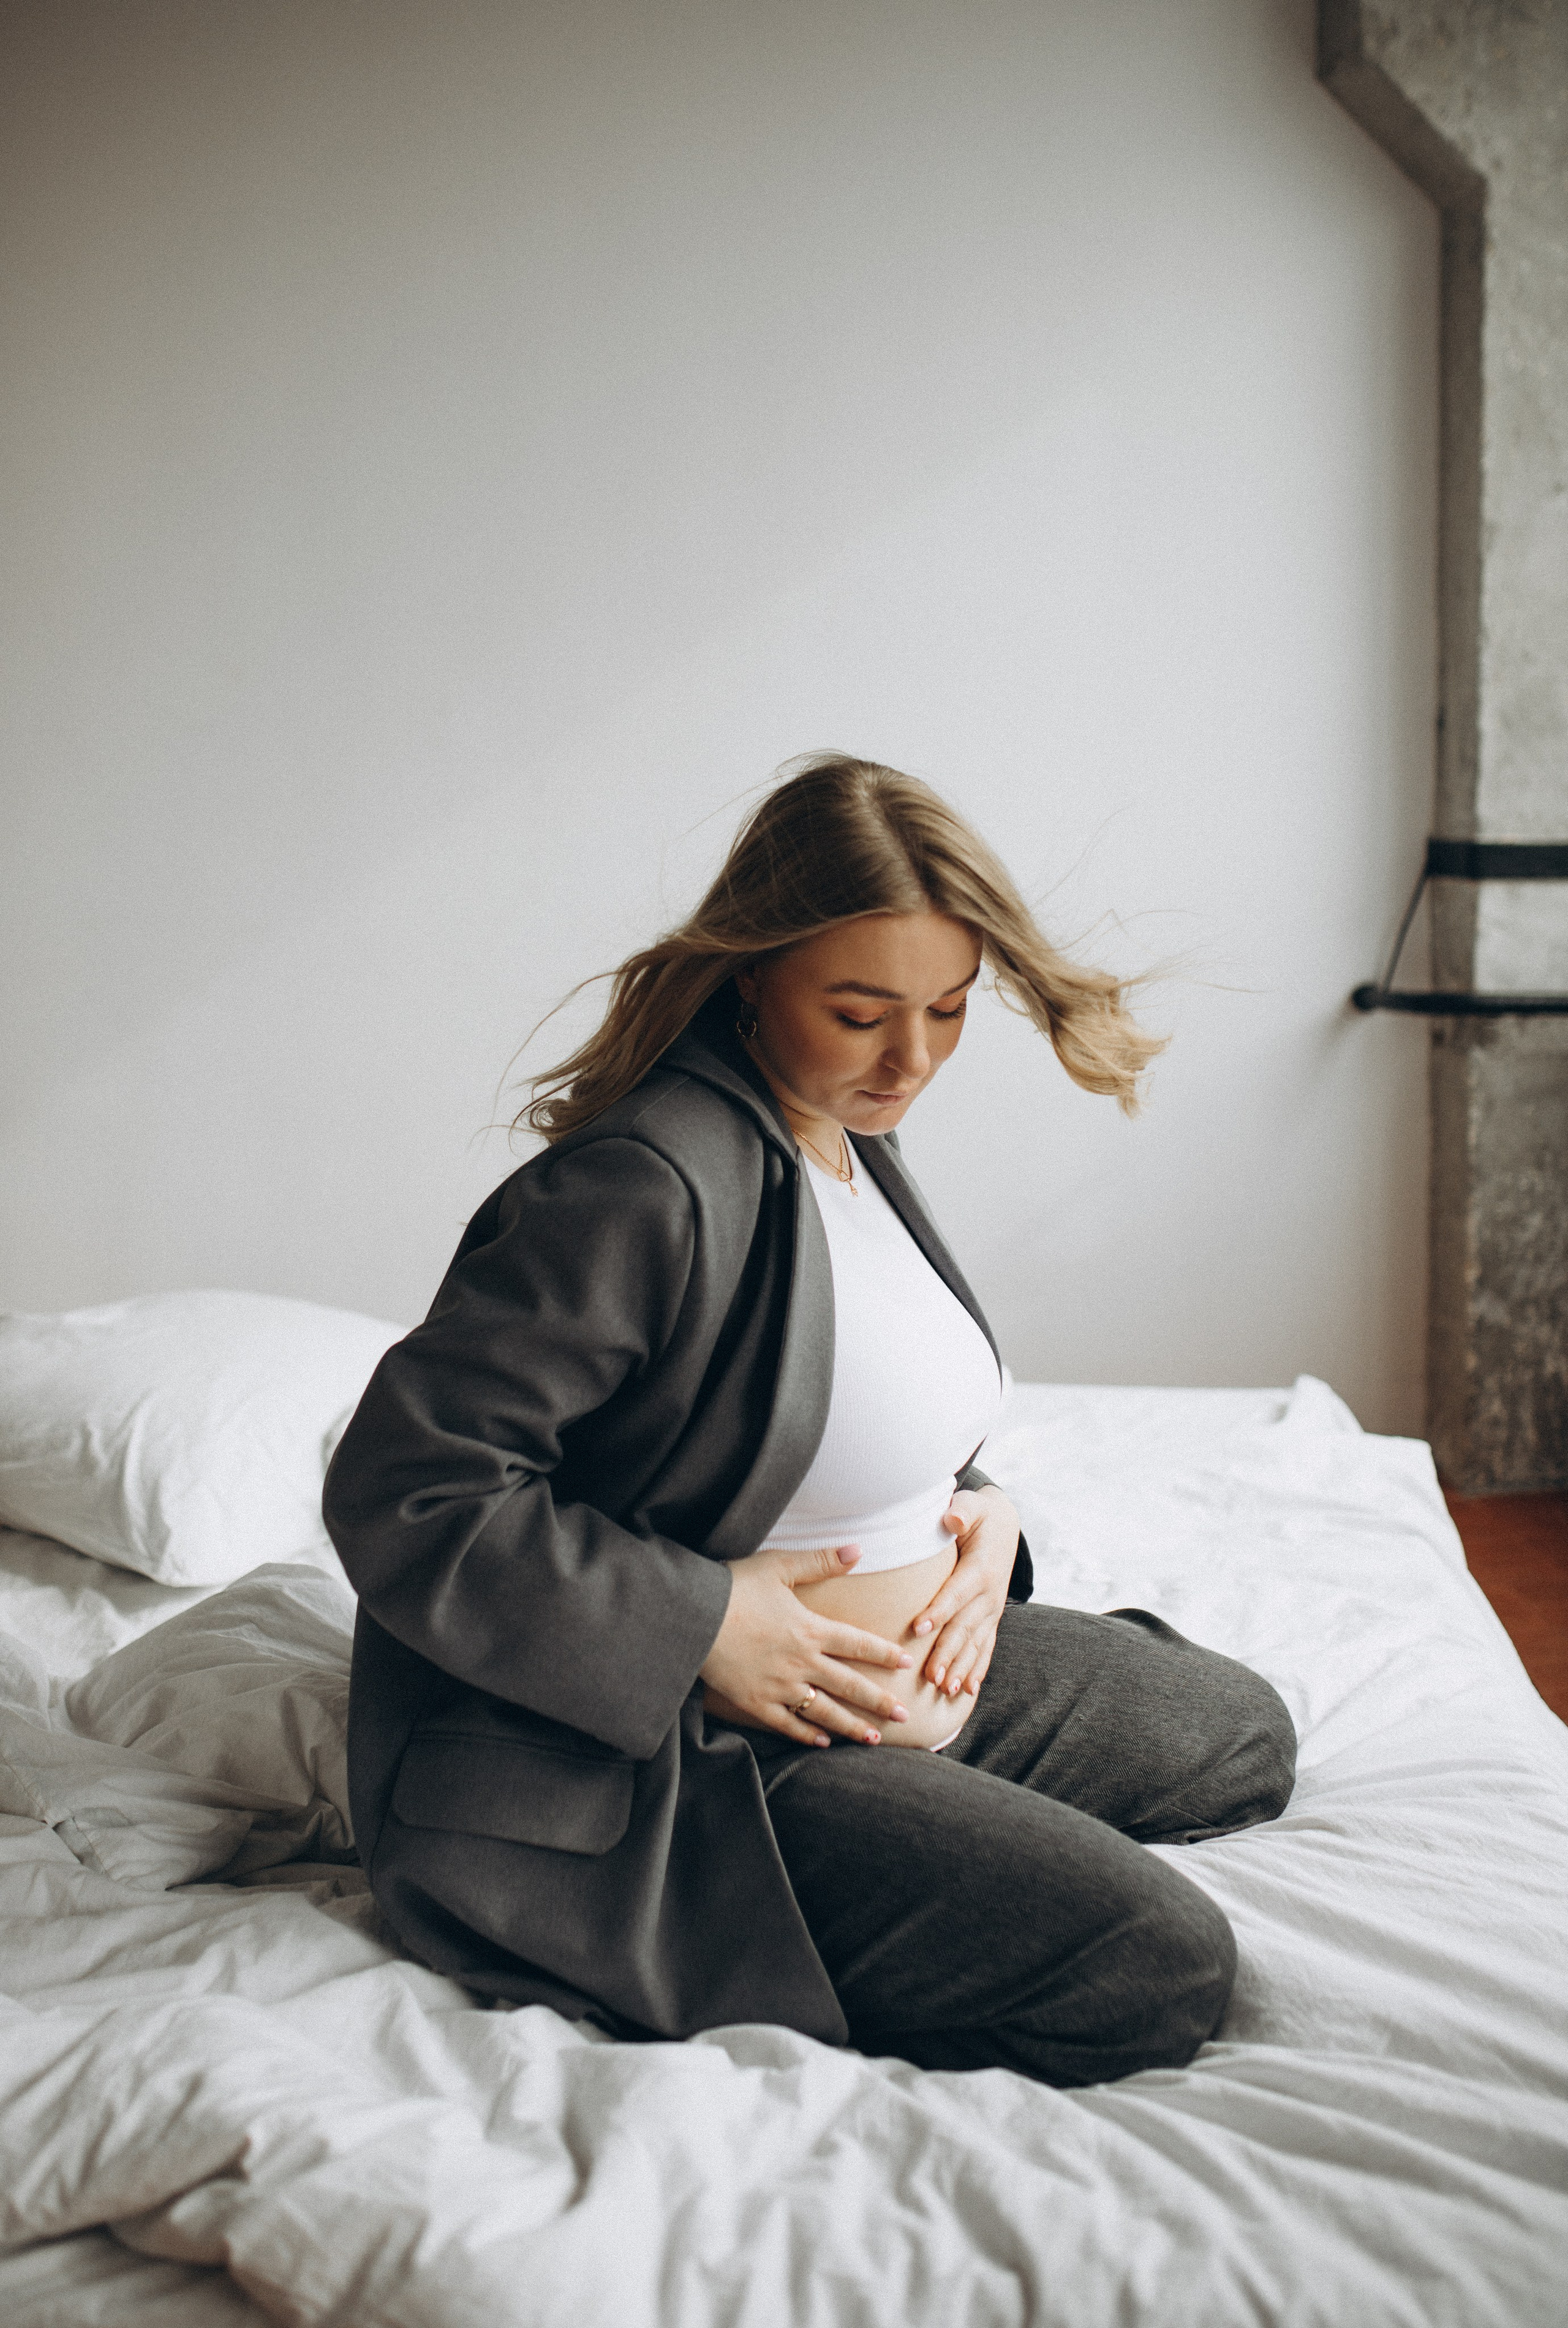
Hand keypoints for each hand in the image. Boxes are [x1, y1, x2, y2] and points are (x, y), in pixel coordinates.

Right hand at [700, 1542, 914, 1746]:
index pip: (857, 1644)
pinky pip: (788, 1724)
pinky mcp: (756, 1702)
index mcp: (810, 1629)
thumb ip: (820, 1561)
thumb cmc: (734, 1586)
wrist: (691, 1616)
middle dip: (880, 1702)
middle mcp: (801, 1662)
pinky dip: (807, 1735)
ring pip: (824, 1712)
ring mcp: (780, 1686)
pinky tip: (823, 1742)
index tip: (906, 1662)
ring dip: (852, 1726)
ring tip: (874, 1739)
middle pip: (849, 1685)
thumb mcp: (778, 1565)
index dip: (884, 1653)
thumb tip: (857, 1550)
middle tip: (905, 1717)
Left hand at [912, 1486, 1019, 1699]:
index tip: (918, 1628)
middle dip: (947, 1652)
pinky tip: (968, 1690)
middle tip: (930, 1676)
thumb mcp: (972, 1505)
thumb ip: (962, 1511)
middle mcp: (989, 1594)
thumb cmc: (978, 1515)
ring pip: (974, 1643)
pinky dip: (978, 1669)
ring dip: (960, 1667)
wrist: (1005, 1526)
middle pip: (964, 1626)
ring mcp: (992, 1609)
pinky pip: (985, 1647)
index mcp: (980, 1568)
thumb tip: (952, 1520)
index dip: (939, 1610)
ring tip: (945, 1689)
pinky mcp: (991, 1618)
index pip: (956, 1592)